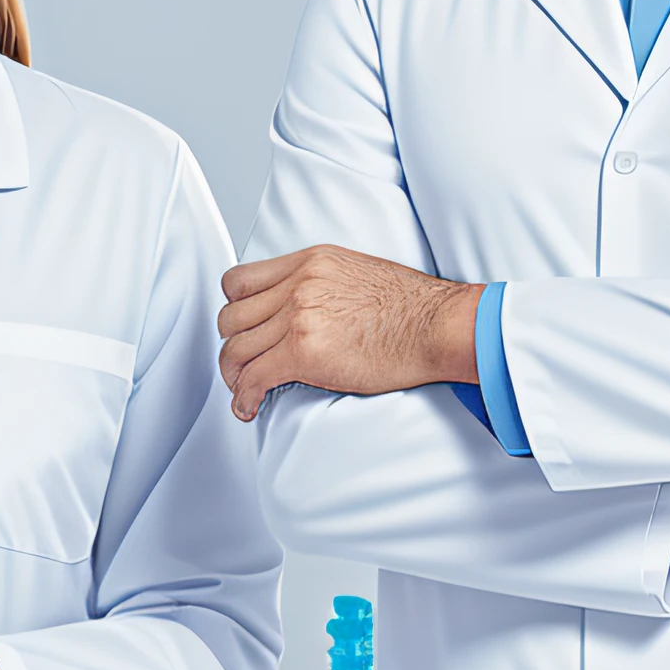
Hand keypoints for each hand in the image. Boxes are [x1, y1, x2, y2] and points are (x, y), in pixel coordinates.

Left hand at [217, 245, 480, 422]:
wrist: (438, 324)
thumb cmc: (413, 307)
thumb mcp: (356, 272)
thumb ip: (320, 283)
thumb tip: (304, 309)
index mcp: (309, 262)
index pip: (240, 280)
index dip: (234, 308)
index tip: (242, 328)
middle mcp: (297, 284)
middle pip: (232, 316)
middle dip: (232, 345)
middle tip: (241, 365)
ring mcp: (298, 316)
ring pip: (237, 348)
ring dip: (234, 375)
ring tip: (244, 391)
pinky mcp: (304, 352)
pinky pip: (255, 378)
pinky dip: (245, 397)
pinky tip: (250, 408)